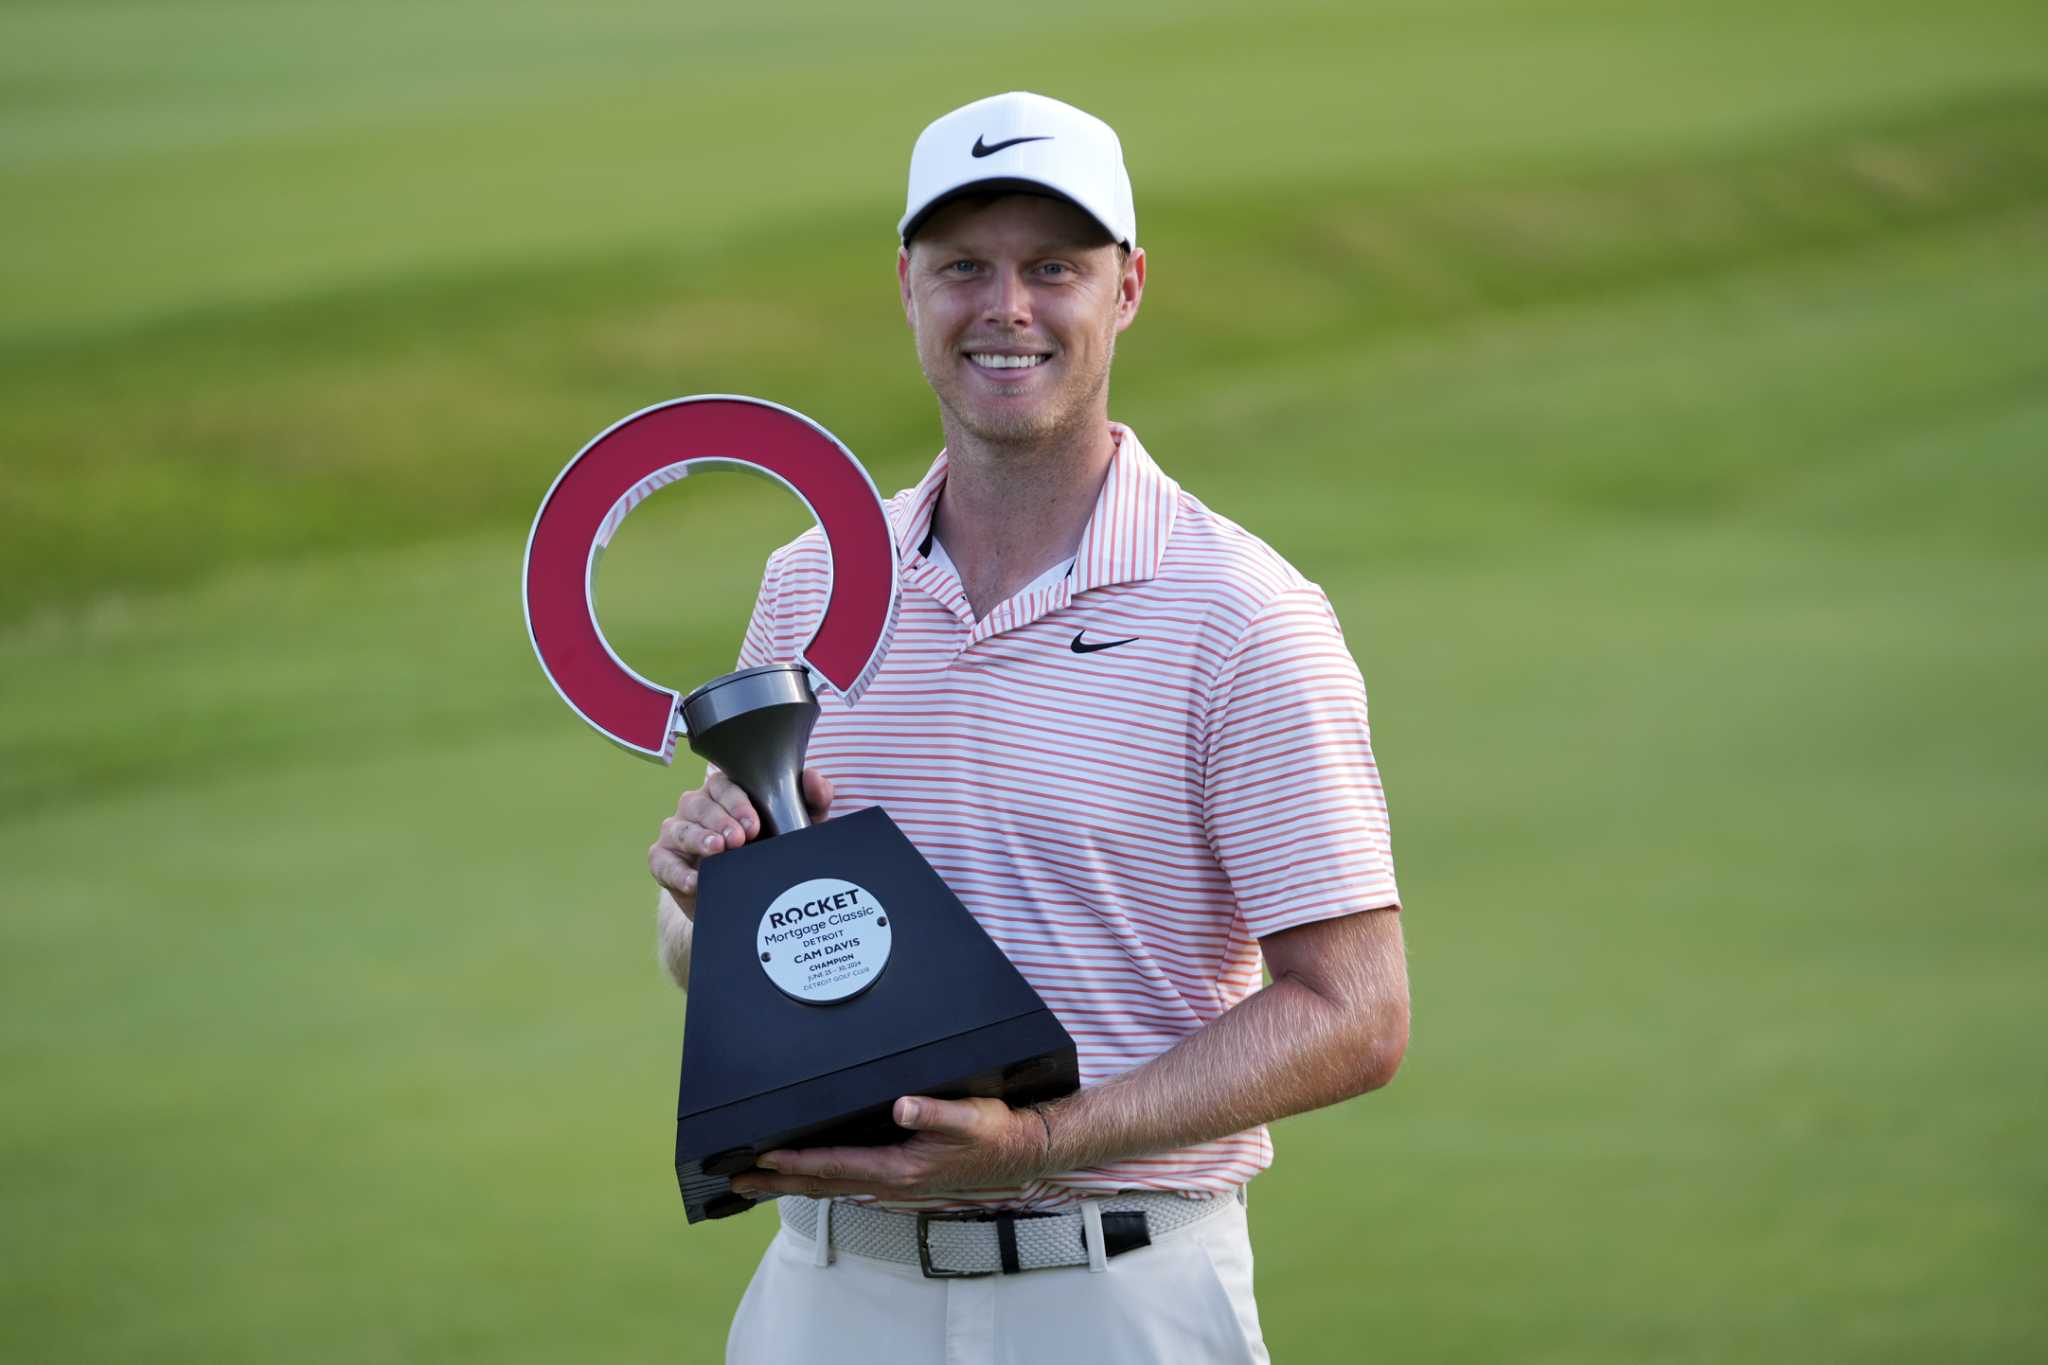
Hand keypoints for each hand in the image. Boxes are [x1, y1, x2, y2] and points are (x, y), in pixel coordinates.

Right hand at [648, 767, 833, 920]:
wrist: (748, 898)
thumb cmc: (771, 848)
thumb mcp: (798, 826)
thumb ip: (812, 799)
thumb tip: (813, 778)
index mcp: (725, 792)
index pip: (724, 785)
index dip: (737, 802)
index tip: (755, 824)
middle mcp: (697, 807)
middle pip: (700, 803)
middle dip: (720, 820)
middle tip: (740, 839)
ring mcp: (677, 832)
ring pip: (679, 828)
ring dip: (697, 838)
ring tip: (717, 850)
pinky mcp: (664, 860)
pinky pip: (662, 861)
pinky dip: (677, 872)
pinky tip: (695, 881)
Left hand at [729, 1096, 1052, 1199]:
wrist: (1020, 1151)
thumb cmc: (994, 1133)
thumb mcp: (969, 1117)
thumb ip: (935, 1111)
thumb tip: (902, 1107)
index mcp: (900, 1169)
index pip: (835, 1165)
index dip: (796, 1162)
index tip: (762, 1159)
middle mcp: (891, 1182)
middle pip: (821, 1184)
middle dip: (776, 1183)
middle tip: (736, 1183)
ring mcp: (893, 1183)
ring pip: (831, 1186)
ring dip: (791, 1184)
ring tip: (757, 1182)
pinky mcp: (898, 1177)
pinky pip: (847, 1182)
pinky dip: (818, 1180)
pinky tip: (807, 1174)